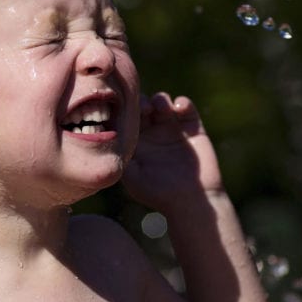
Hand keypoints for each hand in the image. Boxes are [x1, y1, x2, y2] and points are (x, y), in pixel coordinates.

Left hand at [122, 93, 223, 211]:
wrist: (191, 201)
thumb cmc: (159, 194)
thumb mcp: (132, 178)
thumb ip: (120, 157)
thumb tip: (108, 138)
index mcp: (137, 143)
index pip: (127, 118)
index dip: (125, 110)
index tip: (127, 112)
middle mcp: (153, 134)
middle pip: (143, 106)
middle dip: (142, 102)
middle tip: (145, 109)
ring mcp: (173, 129)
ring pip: (162, 102)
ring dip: (160, 100)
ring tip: (161, 109)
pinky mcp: (193, 129)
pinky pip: (186, 107)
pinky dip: (182, 103)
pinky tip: (178, 109)